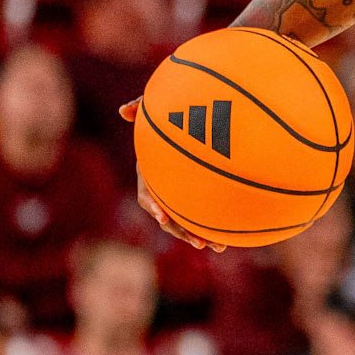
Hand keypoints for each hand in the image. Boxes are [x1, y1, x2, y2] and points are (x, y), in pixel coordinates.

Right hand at [118, 101, 223, 251]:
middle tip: (197, 243)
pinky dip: (215, 228)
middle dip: (181, 231)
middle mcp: (164, 187)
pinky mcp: (199, 196)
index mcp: (152, 173)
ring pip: (187, 221)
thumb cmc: (172, 110)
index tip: (163, 216)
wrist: (198, 117)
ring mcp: (181, 193)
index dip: (153, 206)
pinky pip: (203, 216)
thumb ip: (142, 106)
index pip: (147, 194)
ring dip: (200, 235)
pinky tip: (231, 239)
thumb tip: (123, 110)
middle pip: (169, 217)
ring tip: (219, 247)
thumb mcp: (156, 106)